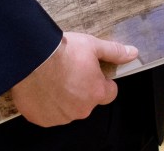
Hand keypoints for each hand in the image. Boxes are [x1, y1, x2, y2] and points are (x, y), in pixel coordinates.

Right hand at [10, 32, 137, 127]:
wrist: (32, 58)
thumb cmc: (61, 52)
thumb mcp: (92, 46)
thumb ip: (114, 52)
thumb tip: (131, 53)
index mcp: (96, 93)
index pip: (109, 93)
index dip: (103, 81)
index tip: (94, 73)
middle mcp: (80, 109)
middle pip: (87, 101)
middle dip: (81, 88)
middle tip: (70, 71)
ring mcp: (60, 116)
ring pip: (67, 108)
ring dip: (63, 96)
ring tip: (54, 77)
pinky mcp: (41, 118)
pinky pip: (47, 113)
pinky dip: (46, 103)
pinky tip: (42, 87)